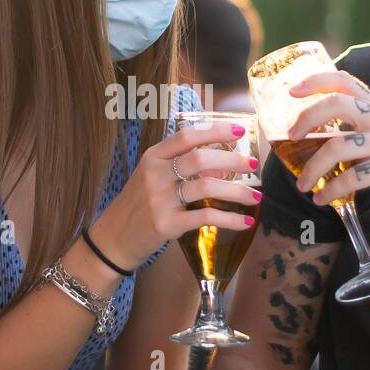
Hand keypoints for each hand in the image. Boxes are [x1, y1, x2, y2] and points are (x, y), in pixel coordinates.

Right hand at [92, 120, 260, 270]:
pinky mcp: (166, 225)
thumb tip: (222, 168)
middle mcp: (155, 175)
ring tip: (256, 196)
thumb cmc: (138, 205)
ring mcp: (159, 200)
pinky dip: (229, 219)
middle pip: (200, 159)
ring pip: (206, 187)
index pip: (186, 136)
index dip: (215, 131)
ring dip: (236, 192)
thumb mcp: (153, 178)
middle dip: (232, 161)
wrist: (113, 238)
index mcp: (153, 157)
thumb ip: (181, 168)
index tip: (239, 131)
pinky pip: (205, 218)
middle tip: (253, 165)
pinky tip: (245, 222)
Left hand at [286, 71, 369, 223]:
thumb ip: (358, 128)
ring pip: (336, 147)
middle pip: (335, 104)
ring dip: (312, 169)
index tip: (292, 90)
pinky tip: (322, 199)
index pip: (344, 81)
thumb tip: (315, 130)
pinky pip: (349, 178)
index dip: (315, 81)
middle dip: (306, 119)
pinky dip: (330, 191)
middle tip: (291, 137)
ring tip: (303, 186)